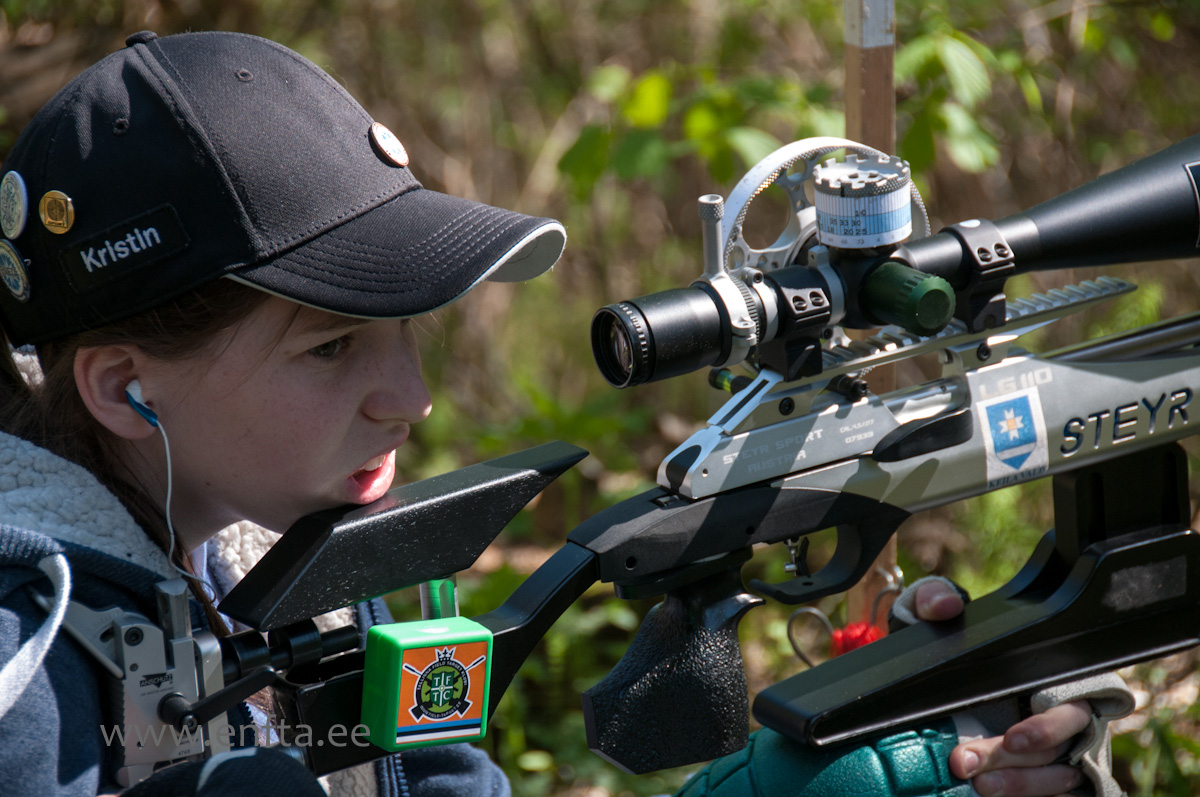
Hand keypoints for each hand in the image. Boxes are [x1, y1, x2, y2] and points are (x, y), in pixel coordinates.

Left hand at [911, 581, 1091, 796]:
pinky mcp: (1047, 781)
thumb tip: (947, 606)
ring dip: (1019, 785)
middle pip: (1057, 747)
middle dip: (1015, 761)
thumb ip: (935, 601)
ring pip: (1056, 777)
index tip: (1013, 739)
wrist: (934, 682)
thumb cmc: (949, 647)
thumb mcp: (936, 618)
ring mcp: (1060, 755)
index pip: (1069, 706)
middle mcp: (1065, 720)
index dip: (1046, 727)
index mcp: (1052, 680)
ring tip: (978, 786)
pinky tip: (996, 796)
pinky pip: (1054, 796)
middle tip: (963, 761)